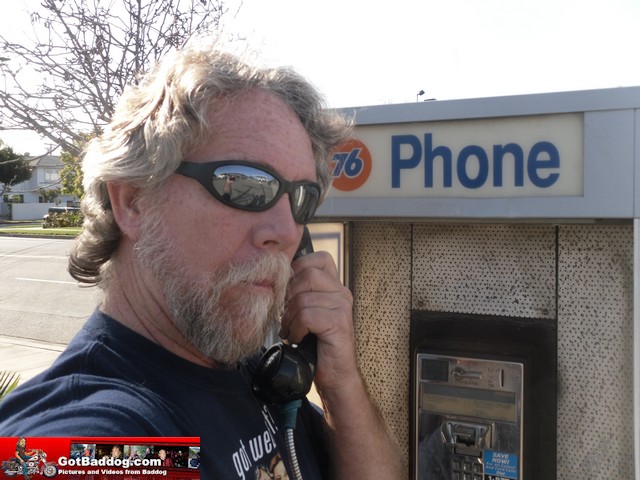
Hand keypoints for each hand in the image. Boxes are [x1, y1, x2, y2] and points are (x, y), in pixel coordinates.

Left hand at [280, 250, 356, 392]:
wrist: (334, 375)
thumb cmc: (315, 345)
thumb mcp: (305, 313)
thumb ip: (299, 294)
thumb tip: (276, 278)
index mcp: (335, 286)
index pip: (319, 259)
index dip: (299, 270)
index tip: (290, 293)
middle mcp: (342, 293)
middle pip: (307, 275)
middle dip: (290, 297)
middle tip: (288, 317)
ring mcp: (343, 307)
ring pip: (303, 298)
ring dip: (291, 318)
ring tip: (293, 332)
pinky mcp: (339, 323)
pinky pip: (307, 316)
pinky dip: (297, 329)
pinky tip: (299, 338)